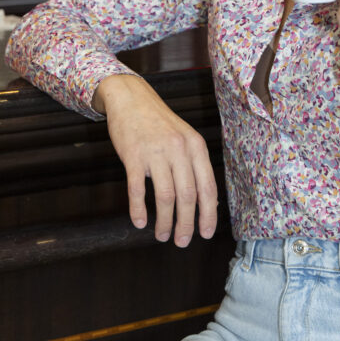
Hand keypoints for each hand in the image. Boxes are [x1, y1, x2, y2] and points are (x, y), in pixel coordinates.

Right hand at [93, 74, 217, 247]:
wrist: (131, 98)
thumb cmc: (159, 122)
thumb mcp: (184, 137)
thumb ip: (193, 164)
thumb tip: (204, 201)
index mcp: (195, 146)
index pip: (207, 186)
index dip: (208, 214)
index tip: (206, 233)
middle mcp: (179, 149)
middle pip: (188, 195)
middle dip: (187, 224)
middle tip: (182, 242)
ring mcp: (155, 152)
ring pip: (165, 196)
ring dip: (165, 222)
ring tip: (162, 235)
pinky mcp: (133, 156)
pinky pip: (137, 189)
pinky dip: (138, 209)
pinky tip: (139, 222)